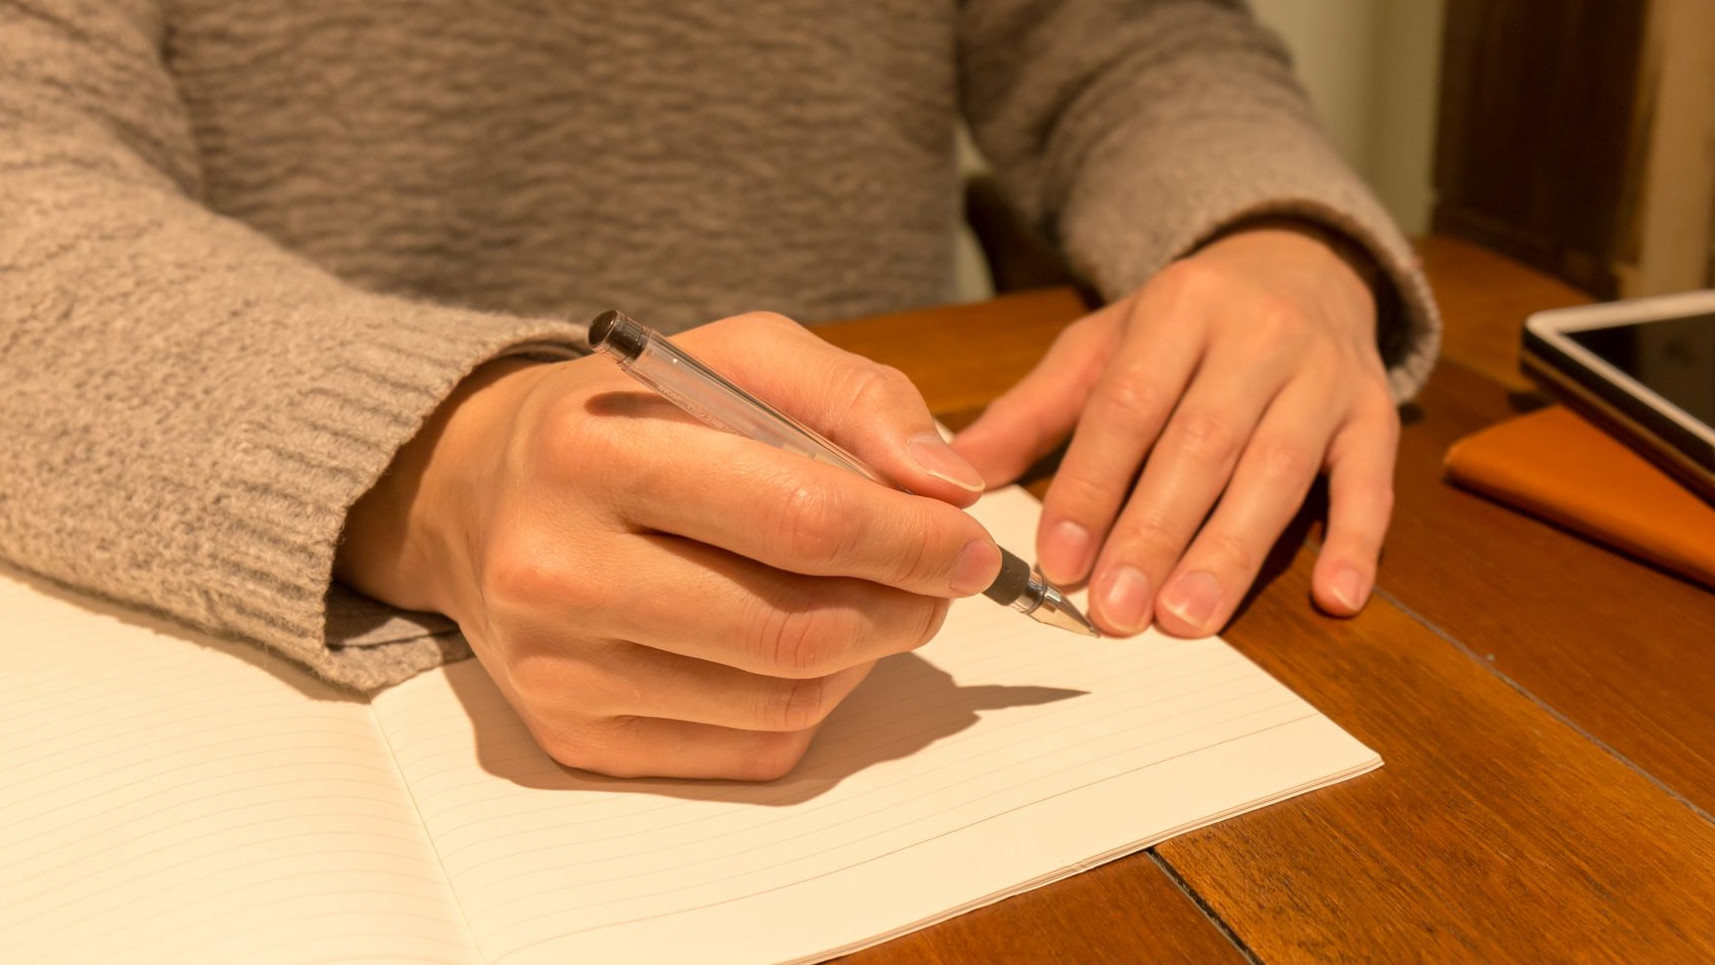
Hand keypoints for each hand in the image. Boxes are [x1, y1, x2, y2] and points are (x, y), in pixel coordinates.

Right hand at [337, 313, 999, 779]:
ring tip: (881, 604)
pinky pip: (746, 750)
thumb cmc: (627, 418)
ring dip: (867, 656)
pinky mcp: (575, 739)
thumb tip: (946, 485)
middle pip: (792, 627)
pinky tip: (807, 648)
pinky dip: (810, 704)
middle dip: (905, 606)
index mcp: (593, 450)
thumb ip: (853, 396)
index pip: (796, 517)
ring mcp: (559, 668)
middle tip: (944, 580)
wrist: (476, 495)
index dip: (911, 539)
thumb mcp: (733, 357)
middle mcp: (557, 568)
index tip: (972, 540)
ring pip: (781, 700)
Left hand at [952, 224, 1397, 636]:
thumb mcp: (1104, 345)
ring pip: (1280, 468)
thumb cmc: (1186, 324)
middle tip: (1117, 611)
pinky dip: (1357, 541)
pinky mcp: (1374, 411)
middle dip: (1155, 532)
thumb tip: (955, 476)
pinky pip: (1372, 480)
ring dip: (1233, 549)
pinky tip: (1336, 600)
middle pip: (1202, 443)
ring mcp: (1324, 374)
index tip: (1058, 560)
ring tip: (1189, 618)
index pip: (1129, 407)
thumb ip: (1033, 412)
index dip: (1093, 486)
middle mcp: (1258, 334)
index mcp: (1178, 309)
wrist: (1300, 263)